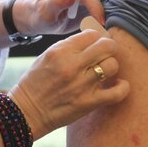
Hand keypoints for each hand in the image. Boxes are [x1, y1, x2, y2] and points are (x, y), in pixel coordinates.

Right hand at [8, 27, 129, 138]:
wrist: (26, 112)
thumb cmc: (35, 82)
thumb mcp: (47, 56)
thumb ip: (69, 47)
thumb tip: (93, 38)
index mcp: (60, 51)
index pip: (92, 34)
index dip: (97, 37)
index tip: (96, 44)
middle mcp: (72, 66)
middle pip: (107, 46)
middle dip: (109, 48)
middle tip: (106, 54)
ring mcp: (81, 85)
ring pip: (112, 65)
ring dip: (112, 66)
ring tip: (106, 71)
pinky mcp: (88, 103)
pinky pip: (117, 92)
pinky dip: (122, 87)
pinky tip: (118, 85)